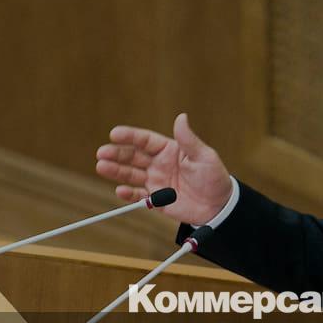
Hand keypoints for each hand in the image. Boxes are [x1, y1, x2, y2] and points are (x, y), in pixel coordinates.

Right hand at [95, 113, 232, 223]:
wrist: (220, 206)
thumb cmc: (214, 177)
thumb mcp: (204, 157)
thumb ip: (189, 140)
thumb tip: (181, 117)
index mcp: (169, 150)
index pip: (145, 140)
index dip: (130, 136)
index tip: (114, 134)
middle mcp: (159, 164)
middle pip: (133, 156)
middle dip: (117, 154)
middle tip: (101, 153)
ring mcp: (156, 182)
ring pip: (131, 175)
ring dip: (116, 171)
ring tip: (102, 167)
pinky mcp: (157, 200)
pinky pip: (138, 196)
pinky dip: (128, 194)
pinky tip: (120, 190)